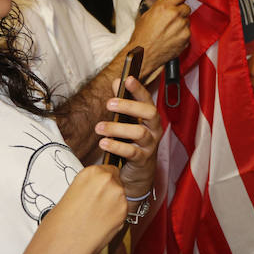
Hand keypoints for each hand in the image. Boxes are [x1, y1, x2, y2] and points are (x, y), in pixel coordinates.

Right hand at [50, 165, 126, 252]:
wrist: (60, 245)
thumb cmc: (59, 223)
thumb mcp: (72, 193)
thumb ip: (89, 187)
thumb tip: (97, 190)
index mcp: (91, 172)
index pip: (107, 170)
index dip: (102, 182)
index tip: (96, 190)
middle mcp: (108, 180)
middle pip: (116, 181)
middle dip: (109, 192)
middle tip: (95, 205)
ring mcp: (118, 195)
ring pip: (121, 196)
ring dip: (113, 204)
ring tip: (95, 217)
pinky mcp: (124, 211)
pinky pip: (122, 211)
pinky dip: (115, 216)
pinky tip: (100, 224)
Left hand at [95, 76, 161, 199]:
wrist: (138, 174)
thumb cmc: (132, 143)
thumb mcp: (127, 122)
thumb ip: (123, 102)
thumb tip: (117, 81)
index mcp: (150, 117)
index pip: (147, 99)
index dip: (138, 89)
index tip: (127, 78)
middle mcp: (154, 129)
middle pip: (149, 112)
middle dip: (129, 106)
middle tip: (109, 103)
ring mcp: (150, 144)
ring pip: (139, 132)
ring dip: (117, 128)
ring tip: (99, 128)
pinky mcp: (143, 160)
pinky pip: (131, 152)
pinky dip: (117, 146)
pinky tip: (103, 143)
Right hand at [132, 0, 191, 73]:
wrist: (144, 54)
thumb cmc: (142, 36)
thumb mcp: (147, 15)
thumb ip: (159, 5)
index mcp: (164, 7)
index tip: (177, 1)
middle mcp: (175, 15)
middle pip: (186, 8)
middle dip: (180, 11)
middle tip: (172, 18)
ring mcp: (183, 27)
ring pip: (187, 20)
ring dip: (181, 23)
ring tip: (169, 30)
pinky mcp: (187, 38)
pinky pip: (188, 32)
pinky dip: (182, 34)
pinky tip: (172, 38)